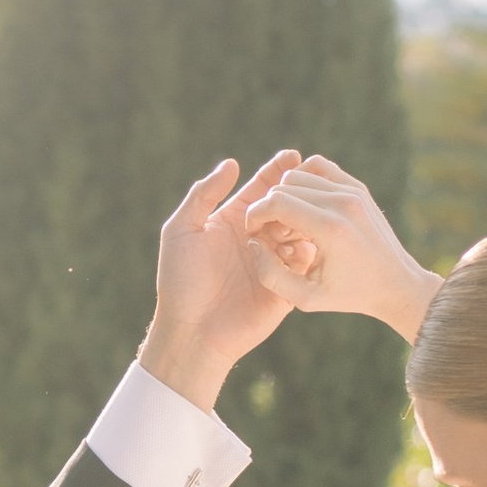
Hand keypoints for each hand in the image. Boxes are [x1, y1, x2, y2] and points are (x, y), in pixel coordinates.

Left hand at [138, 151, 307, 409]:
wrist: (192, 332)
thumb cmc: (180, 282)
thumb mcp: (182, 231)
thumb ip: (204, 195)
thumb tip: (231, 163)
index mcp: (232, 221)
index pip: (260, 189)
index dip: (277, 170)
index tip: (294, 155)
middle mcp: (256, 239)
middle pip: (286, 207)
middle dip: (294, 196)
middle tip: (298, 191)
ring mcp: (273, 262)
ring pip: (300, 232)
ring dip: (302, 222)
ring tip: (297, 219)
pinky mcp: (286, 287)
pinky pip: (305, 264)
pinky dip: (306, 251)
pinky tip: (302, 245)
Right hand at [242, 157, 442, 343]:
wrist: (396, 284)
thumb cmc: (349, 295)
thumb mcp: (306, 299)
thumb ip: (271, 275)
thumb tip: (252, 243)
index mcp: (330, 229)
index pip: (276, 202)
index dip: (256, 215)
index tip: (254, 233)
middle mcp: (343, 203)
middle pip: (284, 186)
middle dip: (268, 207)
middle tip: (273, 233)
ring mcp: (353, 191)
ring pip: (298, 174)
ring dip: (285, 195)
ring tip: (290, 222)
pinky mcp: (358, 187)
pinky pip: (318, 167)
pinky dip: (304, 180)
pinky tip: (303, 205)